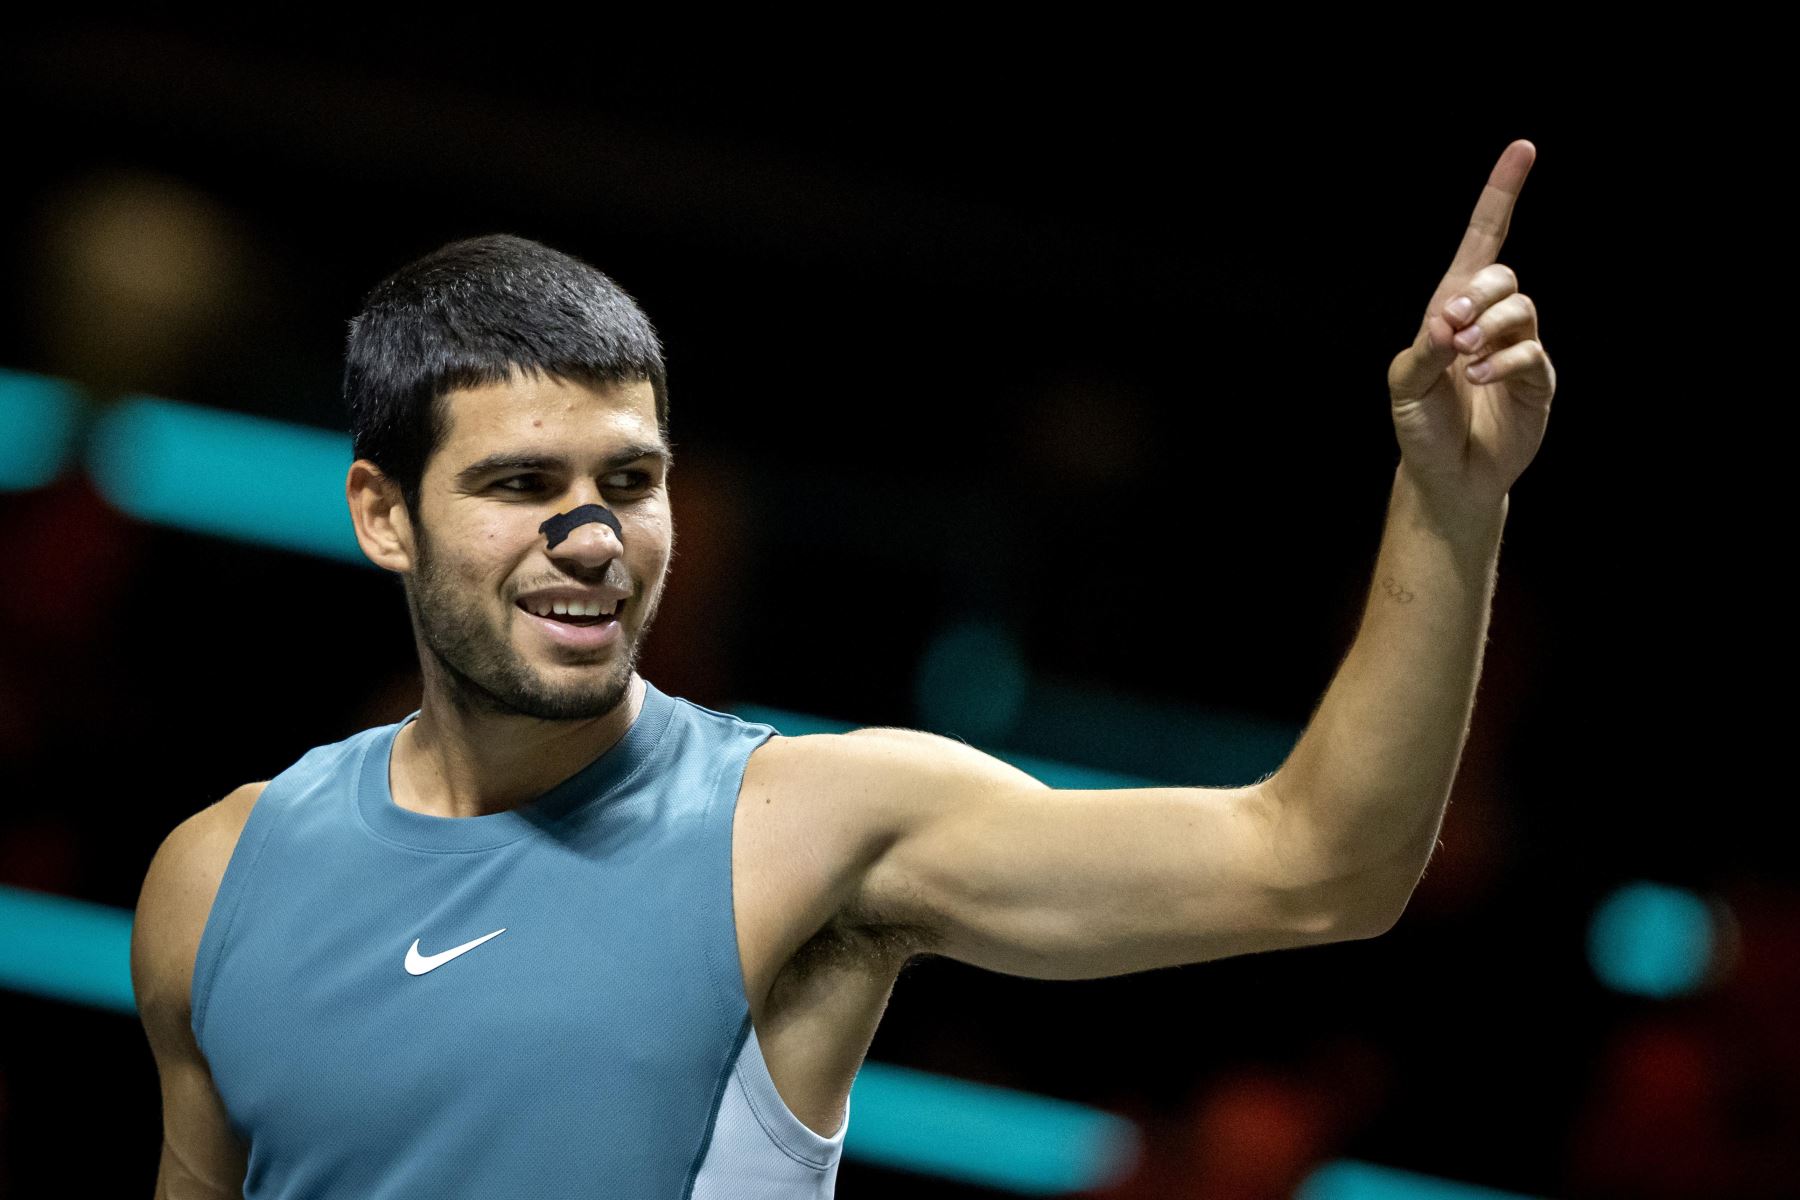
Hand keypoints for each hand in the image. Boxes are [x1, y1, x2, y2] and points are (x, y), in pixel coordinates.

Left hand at [1387, 139, 1556, 519]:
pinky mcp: (1536, 380)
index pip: (1483, 241)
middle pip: (1503, 274)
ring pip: (1521, 309)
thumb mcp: (1406, 384)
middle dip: (1480, 292)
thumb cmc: (1420, 425)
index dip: (1501, 195)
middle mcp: (1489, 320)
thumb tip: (1448, 319)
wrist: (1446, 475)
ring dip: (1491, 327)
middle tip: (1452, 325)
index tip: (1522, 149)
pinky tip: (1480, 378)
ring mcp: (1517, 348)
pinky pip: (1531, 353)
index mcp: (1452, 308)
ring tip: (1465, 356)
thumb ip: (1424, 349)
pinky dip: (1505, 360)